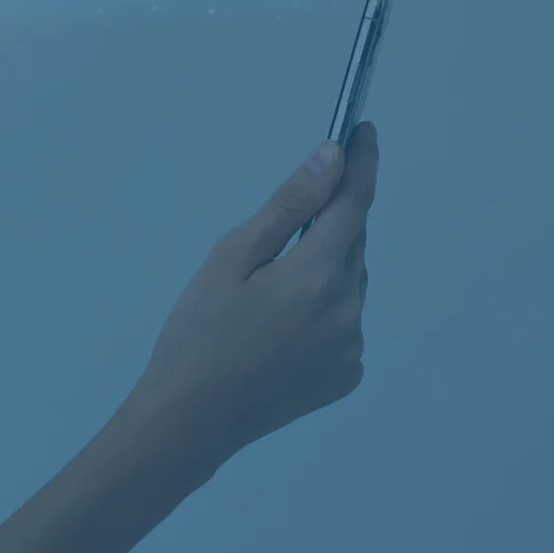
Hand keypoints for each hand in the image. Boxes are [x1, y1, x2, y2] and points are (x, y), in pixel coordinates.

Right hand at [131, 121, 378, 485]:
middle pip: (353, 243)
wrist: (190, 420)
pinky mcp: (346, 376)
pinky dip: (324, 307)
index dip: (362, 163)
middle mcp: (348, 311)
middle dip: (330, 220)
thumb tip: (331, 158)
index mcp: (317, 275)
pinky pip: (345, 322)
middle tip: (282, 225)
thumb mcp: (230, 257)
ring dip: (326, 266)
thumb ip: (288, 206)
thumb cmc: (196, 333)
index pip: (354, 203)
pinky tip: (280, 324)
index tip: (363, 131)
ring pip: (350, 283)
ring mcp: (351, 348)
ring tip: (269, 286)